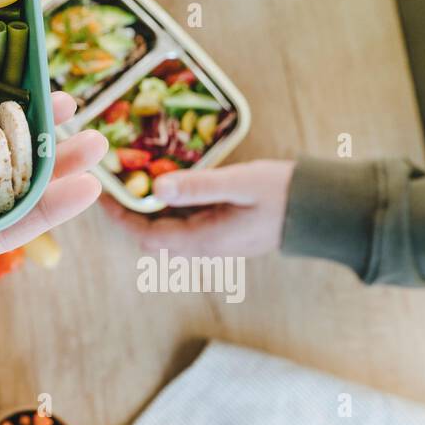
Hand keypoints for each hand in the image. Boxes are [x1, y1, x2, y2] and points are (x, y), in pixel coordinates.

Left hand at [101, 160, 293, 256]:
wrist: (322, 210)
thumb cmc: (283, 194)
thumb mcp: (239, 183)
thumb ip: (199, 186)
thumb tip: (157, 187)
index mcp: (204, 240)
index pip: (146, 235)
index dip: (120, 216)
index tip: (102, 192)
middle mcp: (204, 246)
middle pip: (150, 236)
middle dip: (128, 212)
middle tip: (113, 181)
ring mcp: (213, 241)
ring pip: (166, 230)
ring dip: (146, 209)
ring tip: (131, 178)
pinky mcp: (221, 230)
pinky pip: (184, 222)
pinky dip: (168, 205)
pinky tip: (164, 181)